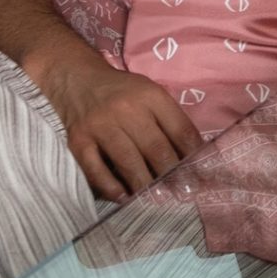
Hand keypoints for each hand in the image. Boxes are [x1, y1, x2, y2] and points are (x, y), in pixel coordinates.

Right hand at [32, 52, 203, 201]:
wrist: (77, 79)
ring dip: (144, 183)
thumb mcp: (151, 94)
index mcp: (151, 96)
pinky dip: (109, 185)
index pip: (179, 129)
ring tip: (156, 198)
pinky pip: (95, 168)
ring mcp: (100, 125)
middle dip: (171, 174)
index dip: (192, 155)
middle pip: (155, 147)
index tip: (199, 174)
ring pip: (128, 160)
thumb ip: (170, 119)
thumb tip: (193, 154)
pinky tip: (122, 196)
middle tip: (181, 193)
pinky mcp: (78, 141)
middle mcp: (126, 110)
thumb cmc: (122, 91)